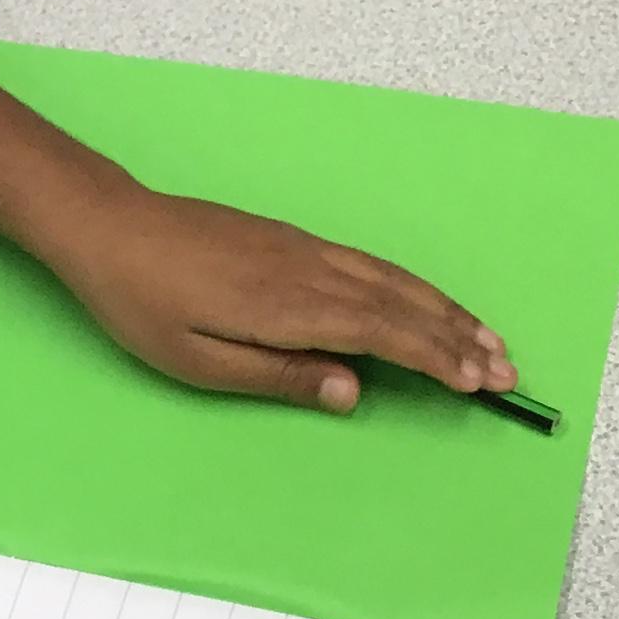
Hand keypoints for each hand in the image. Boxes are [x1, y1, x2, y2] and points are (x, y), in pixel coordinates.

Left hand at [35, 176, 512, 411]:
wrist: (110, 226)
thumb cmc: (142, 302)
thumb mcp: (197, 360)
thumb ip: (279, 376)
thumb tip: (352, 392)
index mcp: (289, 306)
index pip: (383, 332)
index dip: (436, 358)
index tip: (478, 381)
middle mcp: (309, 271)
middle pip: (402, 303)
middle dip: (459, 337)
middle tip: (508, 369)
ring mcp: (303, 249)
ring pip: (391, 278)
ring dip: (444, 309)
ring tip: (486, 337)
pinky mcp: (292, 239)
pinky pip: (369, 264)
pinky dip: (409, 286)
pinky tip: (423, 301)